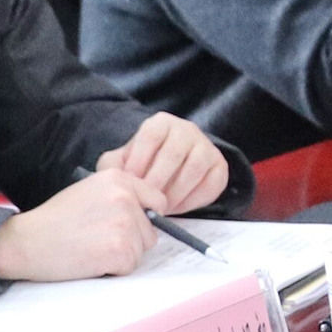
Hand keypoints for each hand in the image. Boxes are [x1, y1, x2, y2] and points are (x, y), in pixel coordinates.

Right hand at [0, 169, 161, 282]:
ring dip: (121, 255)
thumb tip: (150, 212)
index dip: (144, 218)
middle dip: (131, 240)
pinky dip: (112, 270)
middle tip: (97, 239)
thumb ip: (120, 195)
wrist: (25, 242)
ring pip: (141, 249)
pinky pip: (129, 266)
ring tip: (91, 248)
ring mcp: (125, 223)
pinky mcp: (120, 249)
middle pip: (151, 229)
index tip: (124, 227)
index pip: (157, 201)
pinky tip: (89, 260)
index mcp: (120, 178)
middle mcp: (126, 197)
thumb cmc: (54, 220)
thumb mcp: (90, 191)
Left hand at [97, 111, 230, 212]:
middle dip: (157, 181)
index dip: (139, 161)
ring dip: (176, 192)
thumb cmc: (141, 165)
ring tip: (161, 207)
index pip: (151, 135)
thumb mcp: (120, 162)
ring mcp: (206, 147)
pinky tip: (177, 207)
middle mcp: (187, 130)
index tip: (131, 183)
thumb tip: (114, 179)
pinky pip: (211, 184)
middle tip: (147, 201)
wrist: (165, 170)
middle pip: (174, 153)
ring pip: (196, 168)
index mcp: (161, 123)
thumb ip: (112, 167)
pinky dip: (193, 200)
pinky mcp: (220, 166)